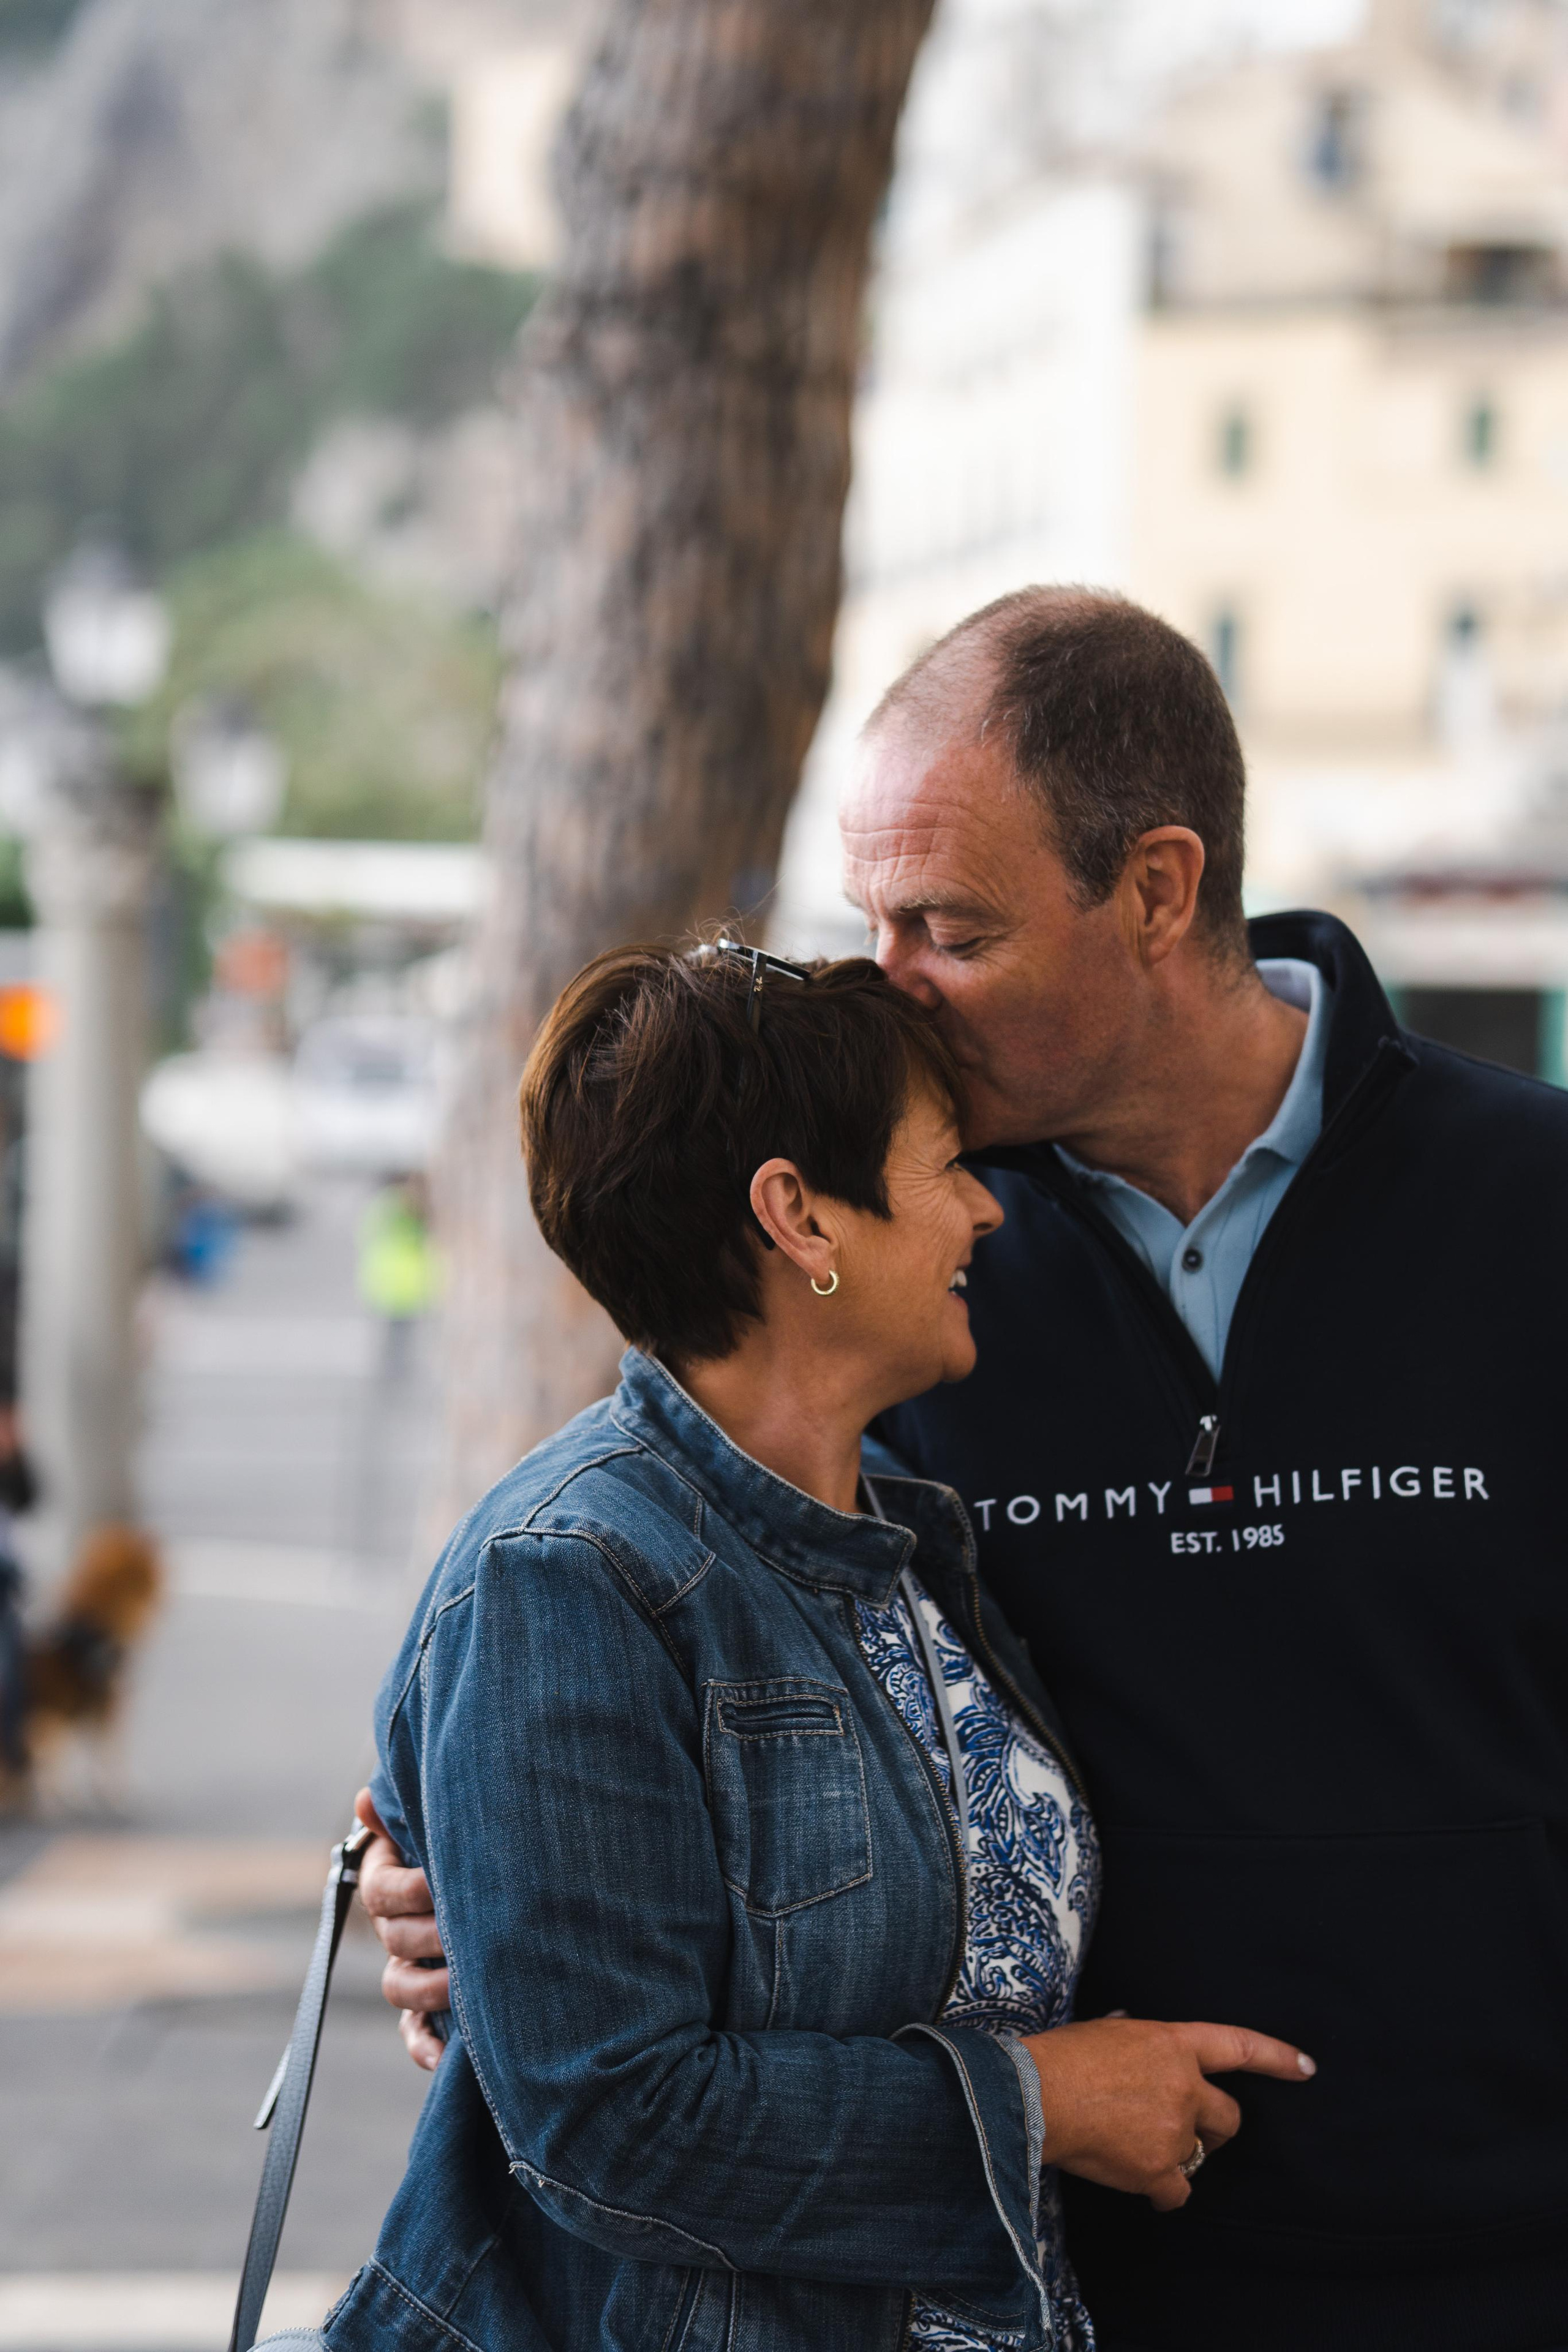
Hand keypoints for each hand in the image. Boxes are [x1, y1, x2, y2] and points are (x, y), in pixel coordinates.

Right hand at [354, 1789, 449, 2072]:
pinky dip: (423, 2046)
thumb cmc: (465, 1838)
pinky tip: (443, 2058)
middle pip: (395, 1938)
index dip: (409, 1889)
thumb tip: (364, 1800)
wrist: (501, 1874)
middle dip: (431, 1935)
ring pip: (400, 1986)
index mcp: (389, 1881)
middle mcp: (394, 1926)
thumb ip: (404, 1814)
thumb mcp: (436, 1824)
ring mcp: (410, 1967)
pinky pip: (414, 2032)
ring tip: (464, 1984)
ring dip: (429, 1988)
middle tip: (468, 1931)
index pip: (382, 1890)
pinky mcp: (428, 2003)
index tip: (438, 1883)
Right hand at [1021, 2016, 1314, 2211]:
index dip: (1277, 2058)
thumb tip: (1131, 2031)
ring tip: (1137, 2149)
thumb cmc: (1060, 2057)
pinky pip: (1178, 2192)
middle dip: (1216, 2129)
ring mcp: (1176, 2131)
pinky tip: (1141, 2184)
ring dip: (1177, 2157)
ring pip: (1197, 2156)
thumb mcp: (1104, 2030)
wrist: (1036, 2095)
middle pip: (1228, 2117)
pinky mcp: (1160, 2170)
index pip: (1238, 2046)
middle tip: (1190, 2134)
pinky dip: (1163, 2192)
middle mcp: (1185, 2086)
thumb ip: (1133, 2038)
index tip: (1307, 2068)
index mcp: (1173, 2043)